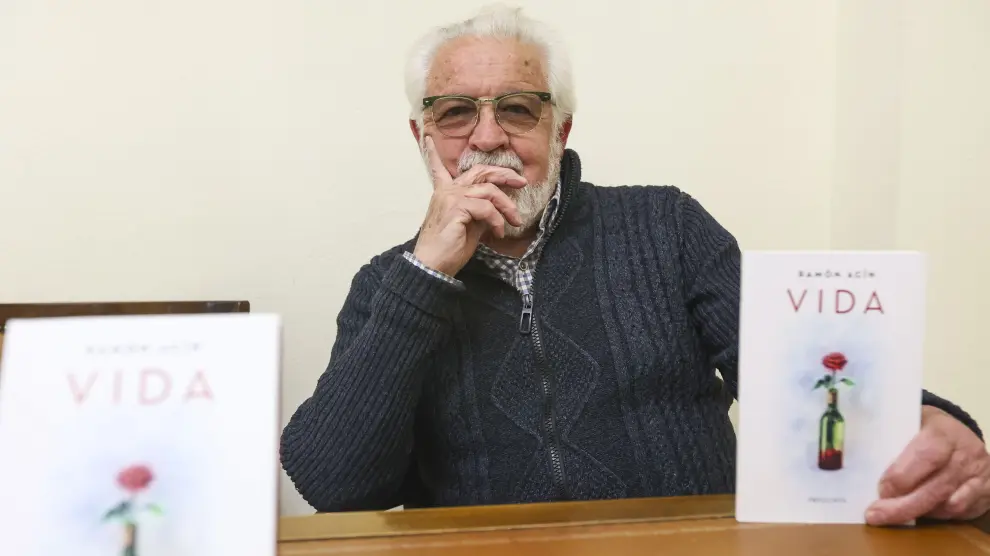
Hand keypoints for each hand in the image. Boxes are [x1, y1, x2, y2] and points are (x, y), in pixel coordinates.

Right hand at [413, 136, 525, 275]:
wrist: (433, 266)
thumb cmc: (448, 249)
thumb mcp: (469, 226)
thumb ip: (480, 212)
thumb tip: (496, 209)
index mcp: (445, 193)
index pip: (439, 168)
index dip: (434, 153)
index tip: (430, 138)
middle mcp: (447, 191)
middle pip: (481, 171)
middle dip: (505, 174)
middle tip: (522, 182)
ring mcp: (451, 197)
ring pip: (489, 191)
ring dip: (507, 206)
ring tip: (514, 221)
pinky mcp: (457, 208)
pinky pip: (487, 208)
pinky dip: (498, 220)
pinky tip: (499, 232)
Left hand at [866, 405, 989, 524]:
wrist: (961, 433)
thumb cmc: (925, 428)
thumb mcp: (909, 420)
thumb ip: (888, 434)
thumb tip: (853, 452)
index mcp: (944, 431)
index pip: (927, 455)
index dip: (903, 476)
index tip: (881, 489)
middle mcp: (966, 454)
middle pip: (935, 487)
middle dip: (903, 506)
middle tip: (875, 514)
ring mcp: (979, 476)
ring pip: (948, 505)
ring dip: (917, 513)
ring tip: (890, 515)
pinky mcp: (985, 493)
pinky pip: (959, 513)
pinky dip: (935, 515)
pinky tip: (917, 513)